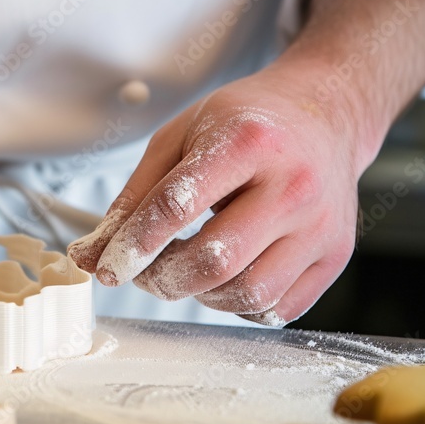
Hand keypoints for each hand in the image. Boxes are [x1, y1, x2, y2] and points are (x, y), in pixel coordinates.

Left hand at [68, 60, 362, 324]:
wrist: (324, 115)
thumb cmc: (245, 124)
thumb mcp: (179, 138)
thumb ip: (133, 197)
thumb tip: (90, 255)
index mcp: (248, 142)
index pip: (177, 206)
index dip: (133, 245)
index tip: (107, 269)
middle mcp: (294, 185)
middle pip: (215, 261)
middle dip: (163, 278)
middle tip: (144, 272)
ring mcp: (321, 225)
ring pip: (248, 293)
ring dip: (199, 295)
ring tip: (185, 269)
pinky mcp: (335, 256)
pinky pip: (278, 308)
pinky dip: (238, 305)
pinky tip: (225, 278)